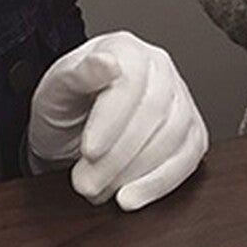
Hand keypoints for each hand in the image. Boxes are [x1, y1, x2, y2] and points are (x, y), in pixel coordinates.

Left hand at [27, 31, 208, 210]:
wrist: (74, 129)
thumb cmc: (65, 104)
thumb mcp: (55, 89)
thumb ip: (77, 75)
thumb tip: (105, 61)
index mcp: (126, 49)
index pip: (130, 83)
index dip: (111, 120)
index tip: (89, 151)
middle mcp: (160, 69)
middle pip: (154, 113)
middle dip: (118, 155)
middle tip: (84, 182)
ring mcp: (180, 99)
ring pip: (173, 137)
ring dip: (135, 172)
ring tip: (99, 189)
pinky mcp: (191, 131)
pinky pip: (189, 157)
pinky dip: (160, 183)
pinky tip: (132, 197)